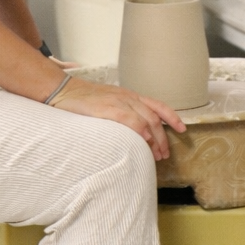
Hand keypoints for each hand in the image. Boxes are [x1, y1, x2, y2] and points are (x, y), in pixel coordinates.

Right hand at [50, 77, 185, 159]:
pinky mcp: (108, 108)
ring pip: (146, 119)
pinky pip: (130, 119)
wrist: (62, 90)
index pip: (157, 105)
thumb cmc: (82, 99)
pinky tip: (144, 142)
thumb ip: (121, 113)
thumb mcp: (107, 102)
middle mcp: (127, 97)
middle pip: (154, 117)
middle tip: (164, 155)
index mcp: (128, 95)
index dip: (171, 117)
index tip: (182, 129)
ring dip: (155, 139)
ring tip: (157, 155)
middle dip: (163, 137)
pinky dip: (140, 131)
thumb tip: (132, 131)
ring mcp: (118, 101)